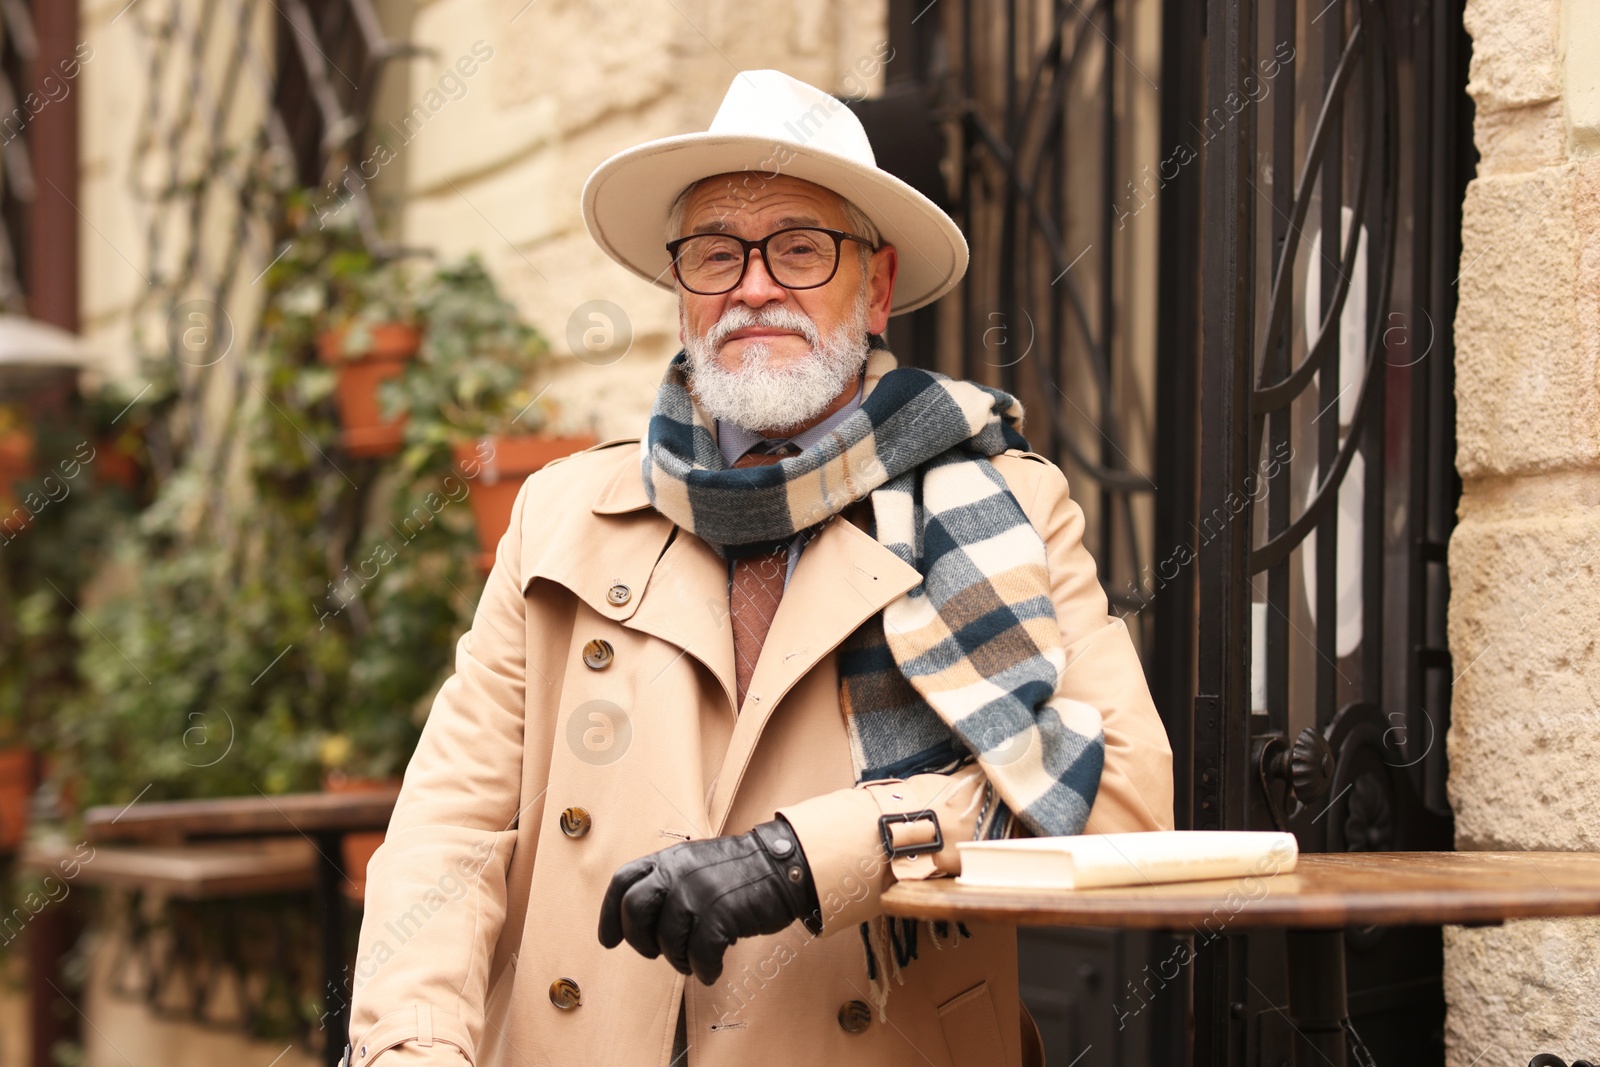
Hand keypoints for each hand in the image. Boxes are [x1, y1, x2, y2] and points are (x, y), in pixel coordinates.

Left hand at [597, 818, 821, 984]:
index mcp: (669, 859)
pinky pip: (699, 953)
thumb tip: (635, 922)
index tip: (609, 940)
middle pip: (635, 911)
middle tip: (657, 954)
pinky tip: (713, 970)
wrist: (783, 867)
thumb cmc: (738, 874)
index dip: (609, 914)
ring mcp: (699, 891)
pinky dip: (704, 969)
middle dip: (640, 941)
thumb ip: (667, 882)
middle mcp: (679, 871)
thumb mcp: (695, 865)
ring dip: (678, 959)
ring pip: (667, 939)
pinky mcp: (722, 913)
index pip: (623, 882)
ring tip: (694, 961)